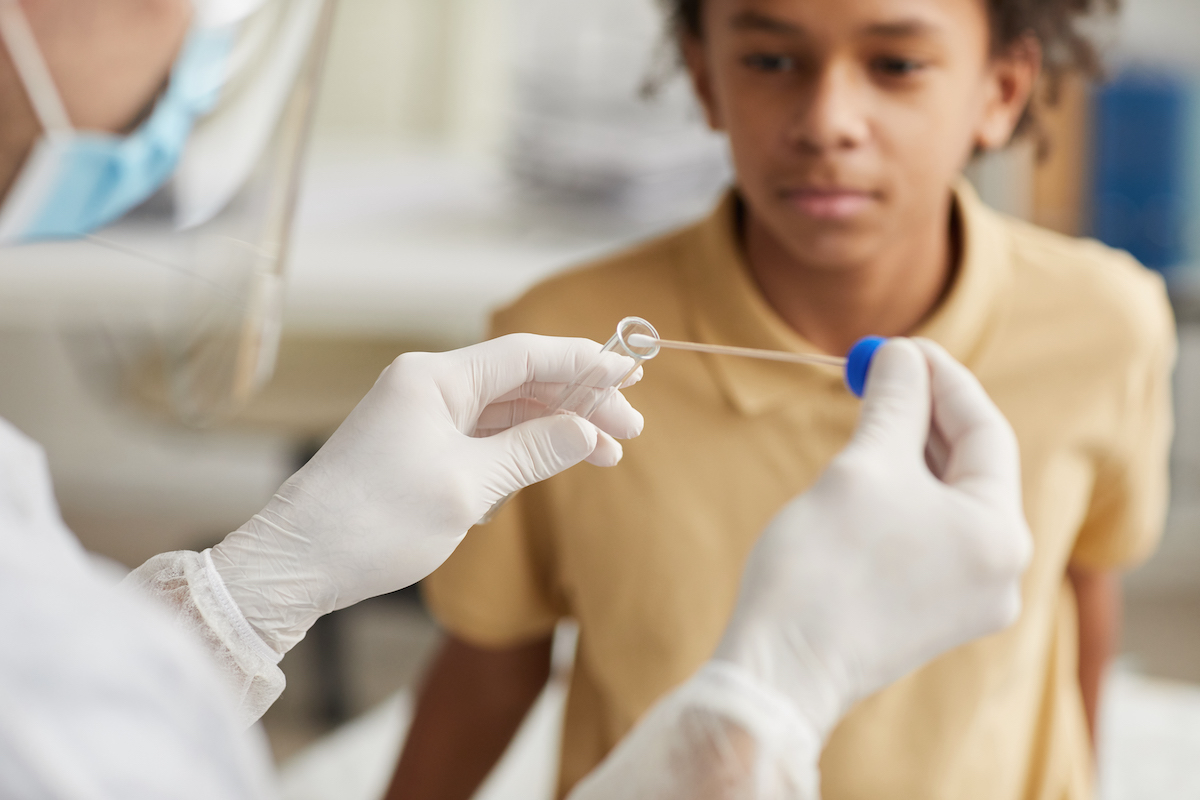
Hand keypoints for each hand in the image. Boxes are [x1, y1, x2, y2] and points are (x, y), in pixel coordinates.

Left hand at [210, 334, 644, 652]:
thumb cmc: (374, 522)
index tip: (630, 373)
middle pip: (520, 382)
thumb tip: (587, 430)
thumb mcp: (467, 486)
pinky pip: (481, 437)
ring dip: (554, 430)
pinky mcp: (415, 450)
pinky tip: (547, 469)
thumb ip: (533, 451)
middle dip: (578, 403)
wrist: (297, 565)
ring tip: (604, 455)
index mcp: (434, 378)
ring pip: (505, 412)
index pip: (526, 354)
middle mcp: (427, 387)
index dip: (583, 361)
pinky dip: (519, 451)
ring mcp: (420, 418)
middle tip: (629, 431)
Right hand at [715, 338, 1031, 738]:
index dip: (941, 377)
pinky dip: (907, 496)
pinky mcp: (936, 616)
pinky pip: (933, 536)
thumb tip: (901, 355)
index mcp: (999, 532)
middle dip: (927, 413)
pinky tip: (872, 473)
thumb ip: (895, 402)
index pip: (984, 429)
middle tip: (881, 372)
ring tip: (871, 414)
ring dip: (914, 453)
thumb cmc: (823, 566)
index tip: (899, 344)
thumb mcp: (864, 465)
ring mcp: (971, 600)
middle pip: (973, 466)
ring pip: (950, 501)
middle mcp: (1001, 570)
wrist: (782, 669)